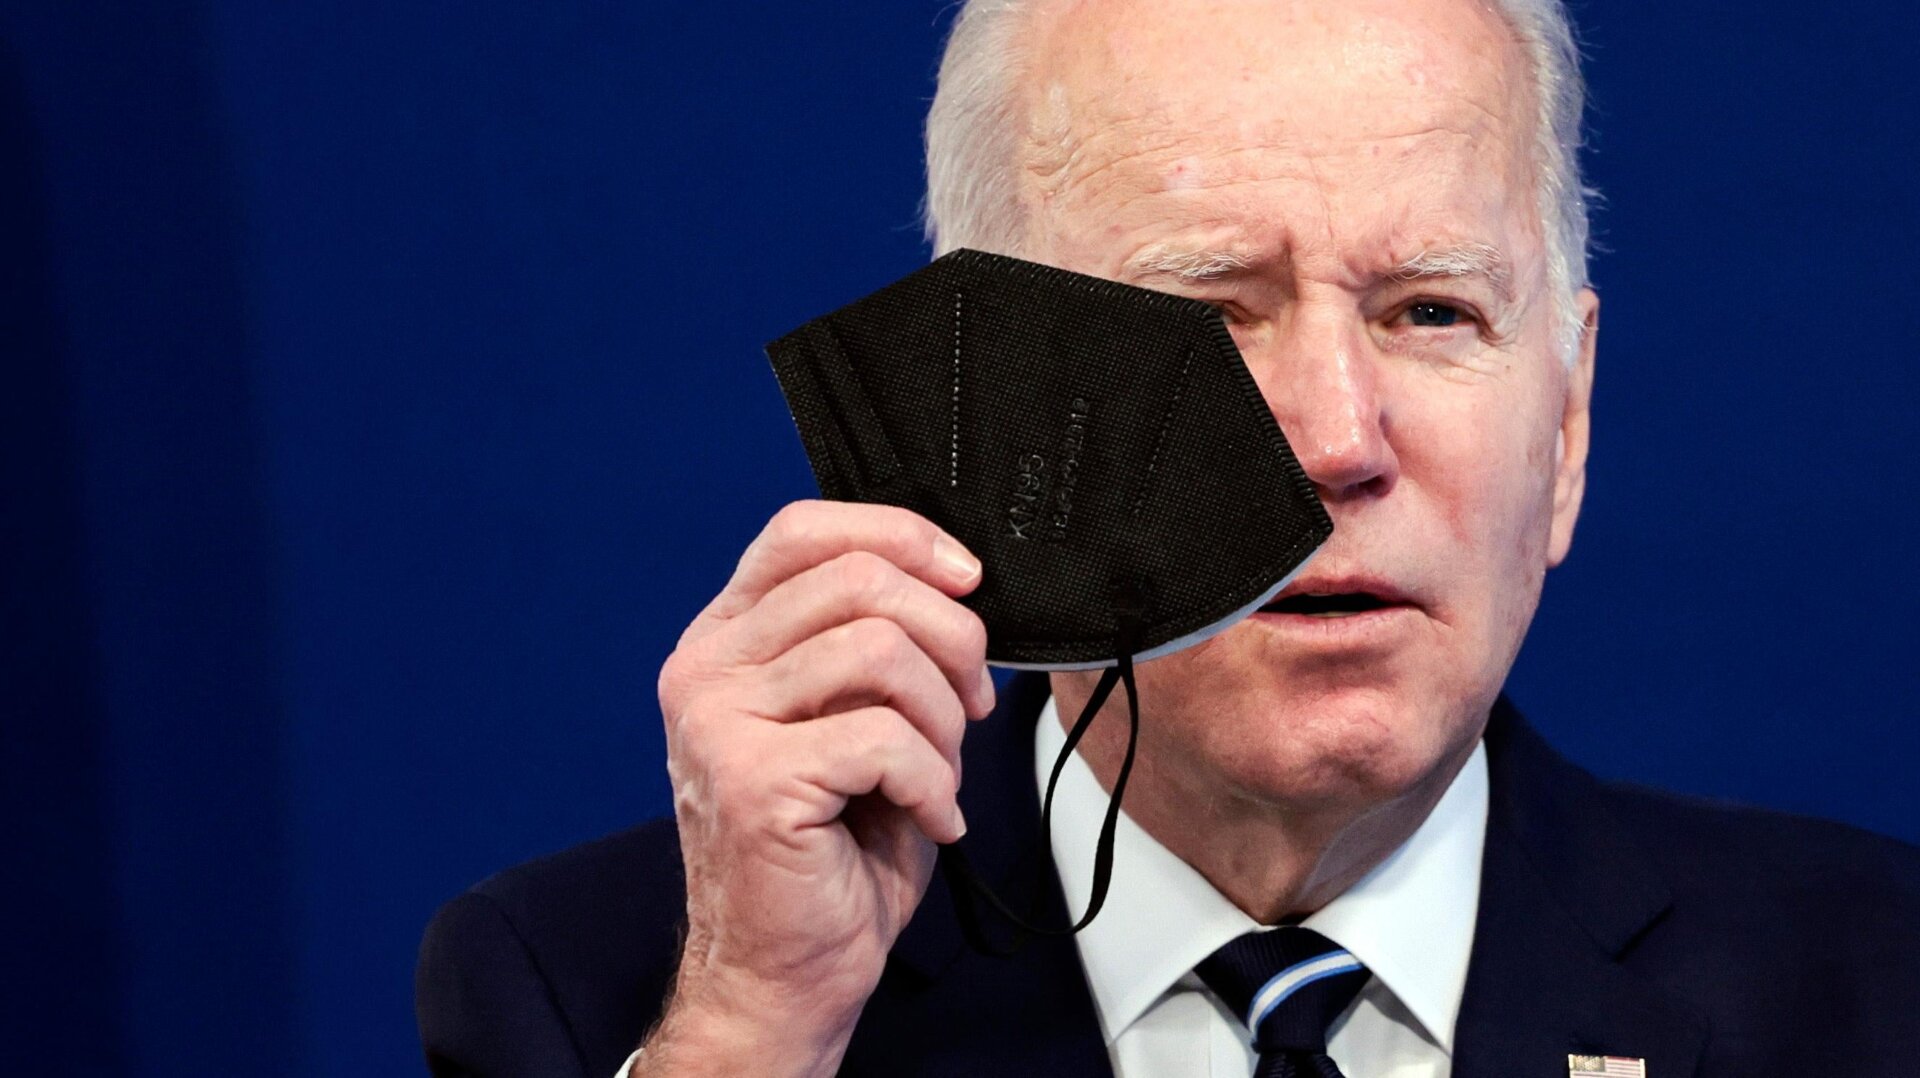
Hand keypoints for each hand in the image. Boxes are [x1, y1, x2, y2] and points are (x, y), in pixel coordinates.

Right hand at [640, 501, 993, 1076]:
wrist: (787, 970)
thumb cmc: (830, 848)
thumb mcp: (851, 716)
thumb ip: (871, 639)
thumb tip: (955, 582)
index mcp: (725, 640)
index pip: (803, 530)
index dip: (899, 535)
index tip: (965, 580)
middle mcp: (706, 670)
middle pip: (858, 579)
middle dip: (950, 638)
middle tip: (972, 706)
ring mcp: (717, 723)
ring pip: (880, 651)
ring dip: (944, 717)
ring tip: (942, 771)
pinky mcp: (751, 781)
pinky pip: (885, 739)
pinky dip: (934, 782)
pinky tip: (930, 819)